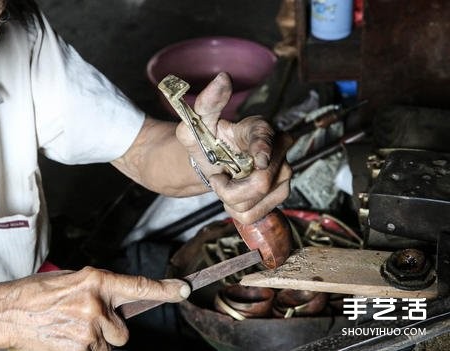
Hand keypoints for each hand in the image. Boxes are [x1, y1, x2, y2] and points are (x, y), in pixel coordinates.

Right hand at [0, 267, 188, 349]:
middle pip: (124, 331)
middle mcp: (96, 304)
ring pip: (109, 345)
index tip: (182, 289)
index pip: (138, 286)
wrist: (7, 313)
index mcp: (95, 281)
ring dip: (96, 341)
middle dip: (111, 330)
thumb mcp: (71, 281)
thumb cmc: (35, 293)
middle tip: (86, 322)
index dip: (164, 289)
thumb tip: (116, 299)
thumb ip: (98, 289)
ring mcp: (89, 330)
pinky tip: (65, 338)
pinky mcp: (80, 349)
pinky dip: (84, 349)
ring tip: (70, 330)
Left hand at [175, 72, 292, 224]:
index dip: (264, 150)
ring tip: (226, 184)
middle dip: (230, 188)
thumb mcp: (198, 122)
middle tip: (217, 177)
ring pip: (257, 201)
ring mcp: (283, 172)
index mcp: (259, 127)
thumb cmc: (206, 139)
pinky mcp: (280, 192)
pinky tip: (234, 196)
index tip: (259, 161)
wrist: (211, 162)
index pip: (266, 139)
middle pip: (262, 181)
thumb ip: (207, 102)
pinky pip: (256, 214)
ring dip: (232, 200)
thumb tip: (222, 78)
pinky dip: (238, 210)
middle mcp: (278, 149)